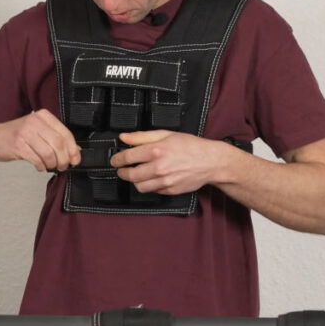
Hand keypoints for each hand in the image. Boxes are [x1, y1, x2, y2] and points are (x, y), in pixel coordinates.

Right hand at [0, 109, 80, 171]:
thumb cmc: (16, 135)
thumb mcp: (38, 132)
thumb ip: (56, 139)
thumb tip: (75, 151)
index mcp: (43, 116)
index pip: (65, 133)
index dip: (73, 149)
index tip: (75, 160)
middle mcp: (35, 121)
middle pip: (59, 144)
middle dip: (64, 159)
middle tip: (62, 166)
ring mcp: (25, 132)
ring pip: (49, 153)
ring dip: (52, 164)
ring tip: (50, 166)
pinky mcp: (18, 145)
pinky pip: (37, 159)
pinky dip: (41, 166)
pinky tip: (40, 166)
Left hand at [110, 130, 231, 194]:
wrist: (210, 162)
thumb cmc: (190, 145)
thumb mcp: (166, 134)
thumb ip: (142, 136)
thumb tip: (124, 137)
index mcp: (156, 150)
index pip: (127, 157)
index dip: (117, 159)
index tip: (114, 160)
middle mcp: (159, 167)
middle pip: (130, 175)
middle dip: (122, 172)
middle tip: (121, 169)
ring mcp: (164, 181)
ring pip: (139, 186)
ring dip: (134, 181)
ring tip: (136, 174)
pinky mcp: (170, 190)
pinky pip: (152, 191)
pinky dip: (149, 185)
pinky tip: (151, 178)